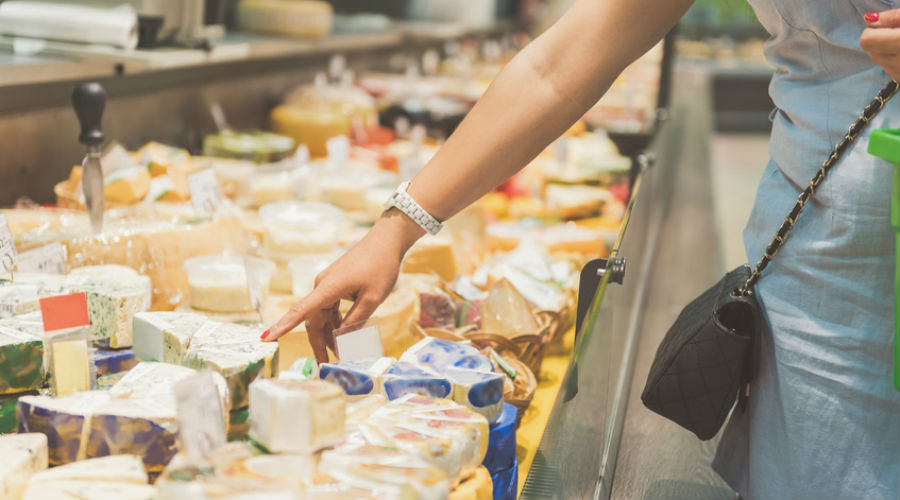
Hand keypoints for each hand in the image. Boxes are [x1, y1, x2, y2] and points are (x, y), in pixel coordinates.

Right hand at [261, 208, 423, 361]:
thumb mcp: (372, 299)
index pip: (300, 312)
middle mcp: (322, 286)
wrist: (386, 241)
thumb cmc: (381, 267)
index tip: (265, 338)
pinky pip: (330, 307)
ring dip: (329, 334)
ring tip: (340, 353)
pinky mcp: (336, 283)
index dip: (282, 327)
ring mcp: (328, 284)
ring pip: (322, 315)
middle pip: (313, 320)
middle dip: (318, 343)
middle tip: (326, 364)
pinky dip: (335, 322)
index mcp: (327, 289)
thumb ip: (355, 322)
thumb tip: (340, 341)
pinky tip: (344, 334)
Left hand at [861, 9, 899, 80]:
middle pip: (871, 53)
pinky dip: (893, 61)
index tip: (883, 27)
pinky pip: (889, 69)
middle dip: (880, 42)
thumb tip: (869, 19)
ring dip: (886, 52)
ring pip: (879, 62)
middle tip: (896, 34)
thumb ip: (892, 17)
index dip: (872, 32)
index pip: (866, 41)